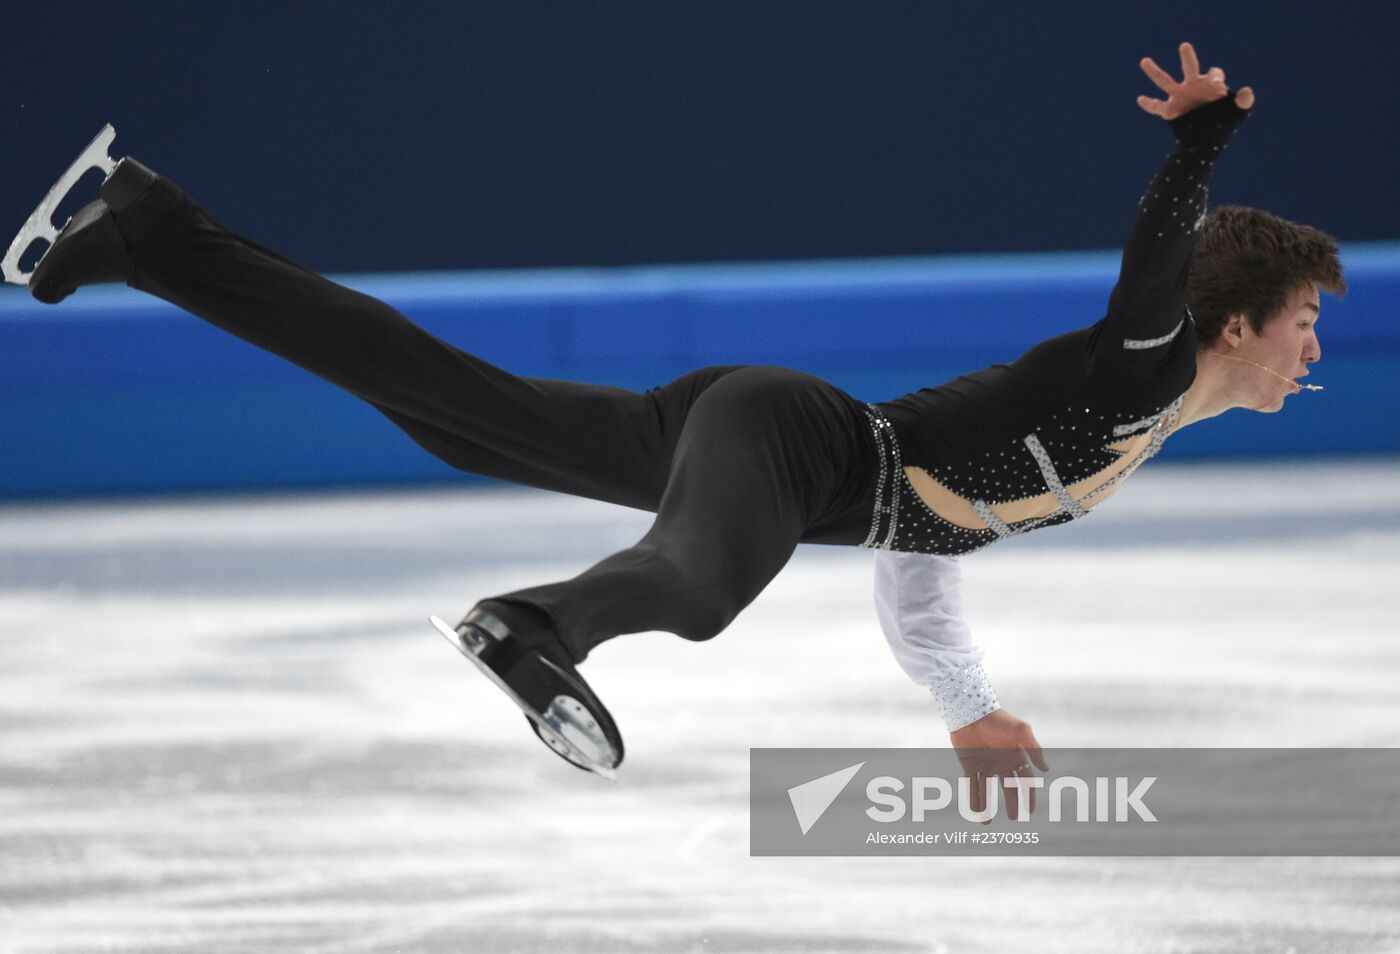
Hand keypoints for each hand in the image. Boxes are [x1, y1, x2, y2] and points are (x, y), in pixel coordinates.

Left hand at [950, 708, 1047, 823]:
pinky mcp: (968, 763)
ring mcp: (984, 763)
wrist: (971, 710)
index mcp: (1016, 755)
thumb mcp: (1021, 731)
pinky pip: (971, 784)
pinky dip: (972, 797)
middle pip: (1008, 788)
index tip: (1030, 811)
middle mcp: (1001, 762)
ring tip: (986, 822)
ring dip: (986, 806)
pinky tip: (974, 811)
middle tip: (1013, 818)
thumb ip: (1035, 749)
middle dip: (1012, 803)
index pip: (1026, 780)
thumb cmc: (999, 719)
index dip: (1029, 795)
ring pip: (987, 789)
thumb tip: (1046, 770)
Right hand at [1136, 41, 1253, 119]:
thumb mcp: (1236, 113)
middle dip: (1187, 57)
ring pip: (1165, 81)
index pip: (1213, 74)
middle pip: (1189, 67)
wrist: (1204, 140)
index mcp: (1210, 84)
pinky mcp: (1169, 111)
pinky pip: (1157, 106)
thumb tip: (1247, 92)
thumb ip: (1243, 102)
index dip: (1215, 77)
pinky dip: (1148, 104)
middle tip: (1185, 46)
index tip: (1217, 85)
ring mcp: (1179, 97)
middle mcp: (1193, 85)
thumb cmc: (1222, 121)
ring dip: (1154, 71)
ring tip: (1145, 61)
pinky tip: (1141, 99)